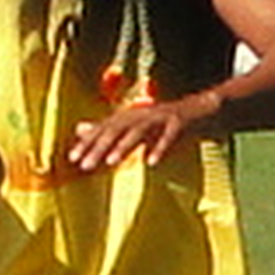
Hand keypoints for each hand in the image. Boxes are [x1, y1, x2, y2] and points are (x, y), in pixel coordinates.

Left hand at [67, 93, 217, 170]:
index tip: (71, 158)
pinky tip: (151, 162)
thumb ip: (107, 128)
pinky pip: (168, 136)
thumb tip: (78, 128)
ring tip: (110, 162)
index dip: (87, 142)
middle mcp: (141, 114)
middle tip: (84, 166)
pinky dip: (160, 148)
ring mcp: (160, 116)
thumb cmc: (163, 122)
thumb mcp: (132, 125)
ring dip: (124, 146)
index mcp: (128, 116)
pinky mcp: (179, 122)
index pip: (103, 129)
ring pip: (139, 130)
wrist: (202, 109)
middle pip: (116, 130)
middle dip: (99, 148)